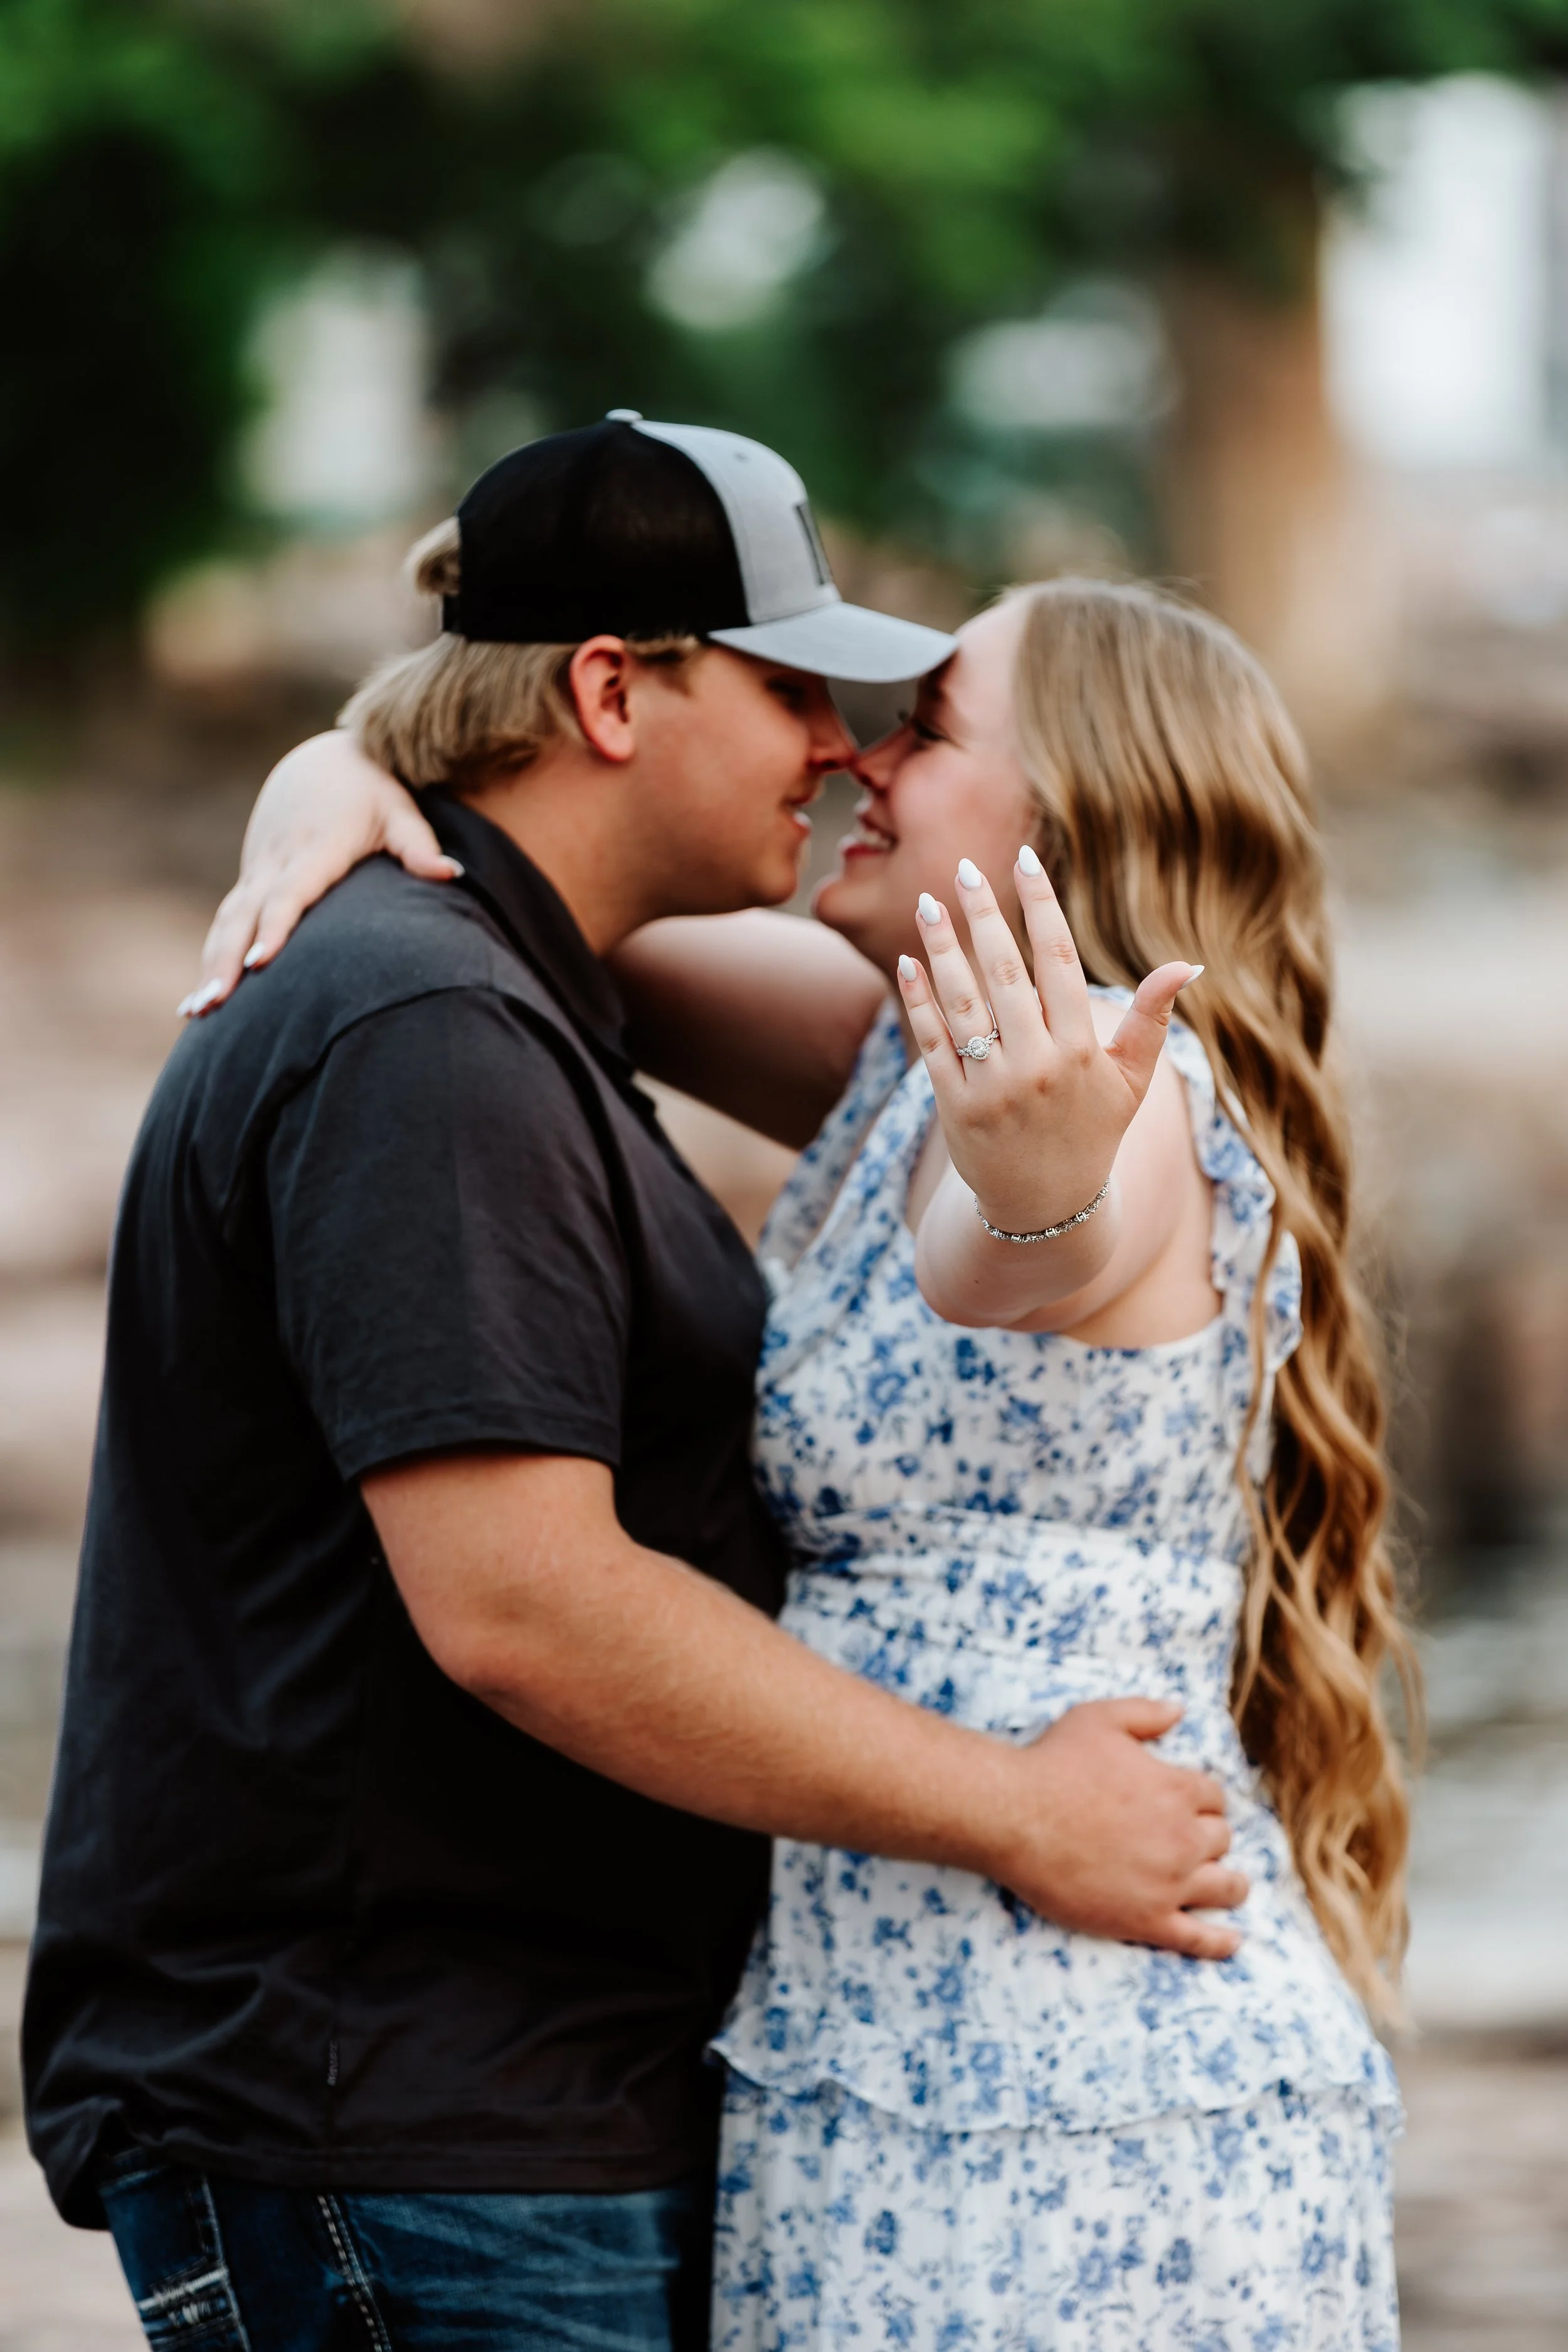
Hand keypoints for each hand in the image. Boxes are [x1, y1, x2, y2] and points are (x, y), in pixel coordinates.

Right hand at [180, 732, 455, 1015]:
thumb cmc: (372, 787)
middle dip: (227, 960)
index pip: (291, 891)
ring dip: (211, 964)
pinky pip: (228, 919)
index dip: (275, 926)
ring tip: (197, 1012)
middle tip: (213, 1004)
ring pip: (229, 920)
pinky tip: (202, 997)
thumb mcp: (399, 808)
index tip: (261, 964)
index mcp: (317, 845)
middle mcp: (280, 857)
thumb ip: (420, 845)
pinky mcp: (253, 875)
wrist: (325, 759)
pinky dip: (213, 954)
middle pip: (246, 914)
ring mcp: (261, 867)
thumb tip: (452, 874)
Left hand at [898, 851, 1198, 1238]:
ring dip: (941, 948)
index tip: (1026, 859)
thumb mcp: (1132, 1081)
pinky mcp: (955, 1107)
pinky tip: (908, 961)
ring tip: (928, 903)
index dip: (1041, 905)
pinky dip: (918, 1000)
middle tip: (964, 868)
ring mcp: (992, 1087)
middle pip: (1005, 972)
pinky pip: (932, 1043)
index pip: (1058, 960)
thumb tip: (1188, 965)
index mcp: (1082, 1049)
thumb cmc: (1092, 1133)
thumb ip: (1151, 1019)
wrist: (1046, 1210)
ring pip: (962, 1002)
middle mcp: (1037, 1065)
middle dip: (983, 914)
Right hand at [997, 1698, 1246, 1958]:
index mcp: (1176, 1789)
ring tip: (1231, 1887)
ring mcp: (1167, 1883)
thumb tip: (1180, 1711)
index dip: (1203, 1801)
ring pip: (1225, 1887)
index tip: (1191, 1807)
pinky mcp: (1146, 1920)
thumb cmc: (1053, 1763)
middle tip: (1190, 1841)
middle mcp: (1182, 1837)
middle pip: (1221, 1840)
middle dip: (1209, 1837)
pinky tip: (1232, 1940)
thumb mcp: (1099, 1719)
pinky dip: (1221, 1942)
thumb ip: (1145, 1713)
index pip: (1214, 1798)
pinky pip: (1198, 1938)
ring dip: (1231, 1884)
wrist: (1013, 1816)